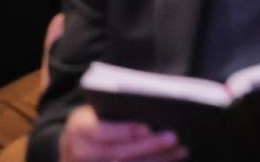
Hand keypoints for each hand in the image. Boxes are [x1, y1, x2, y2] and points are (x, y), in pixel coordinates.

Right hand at [60, 105, 185, 161]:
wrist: (85, 141)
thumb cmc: (102, 116)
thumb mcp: (104, 108)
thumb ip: (123, 106)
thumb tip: (156, 103)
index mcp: (78, 128)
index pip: (99, 132)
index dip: (123, 131)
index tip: (147, 128)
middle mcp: (78, 152)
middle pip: (115, 155)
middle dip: (147, 147)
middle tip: (173, 137)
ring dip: (155, 159)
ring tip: (180, 149)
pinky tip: (173, 158)